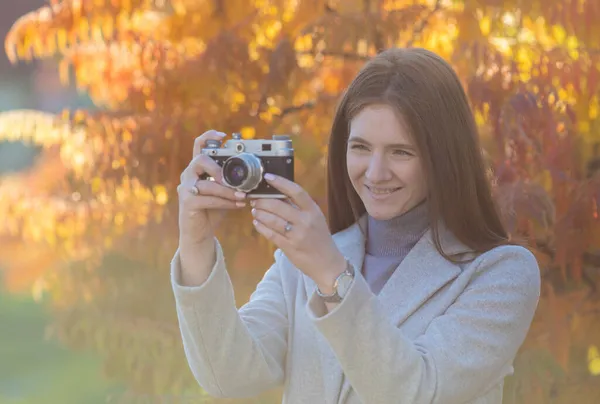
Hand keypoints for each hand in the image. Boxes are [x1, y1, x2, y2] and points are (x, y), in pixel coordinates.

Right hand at [178, 130, 246, 245]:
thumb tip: (254, 177)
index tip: (223, 135)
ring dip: (228, 191)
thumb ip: (233, 182)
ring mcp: (185, 188)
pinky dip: (225, 202)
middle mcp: (188, 175)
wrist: (199, 232)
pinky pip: (208, 199)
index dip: (209, 136)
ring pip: (207, 184)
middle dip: (218, 168)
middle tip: (233, 180)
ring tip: (243, 196)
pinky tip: (238, 205)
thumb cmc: (212, 210)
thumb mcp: (225, 192)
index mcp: (198, 168)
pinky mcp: (187, 202)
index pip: (199, 146)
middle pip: (200, 160)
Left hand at [250, 174, 346, 291]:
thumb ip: (300, 208)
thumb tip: (279, 194)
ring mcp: (297, 235)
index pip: (296, 191)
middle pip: (278, 205)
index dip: (281, 183)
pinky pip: (270, 234)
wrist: (328, 264)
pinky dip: (261, 227)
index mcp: (313, 211)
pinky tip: (256, 223)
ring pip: (272, 220)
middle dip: (263, 201)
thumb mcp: (316, 219)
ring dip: (260, 213)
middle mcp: (305, 221)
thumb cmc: (320, 239)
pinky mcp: (289, 247)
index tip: (268, 177)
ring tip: (254, 210)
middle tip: (255, 199)